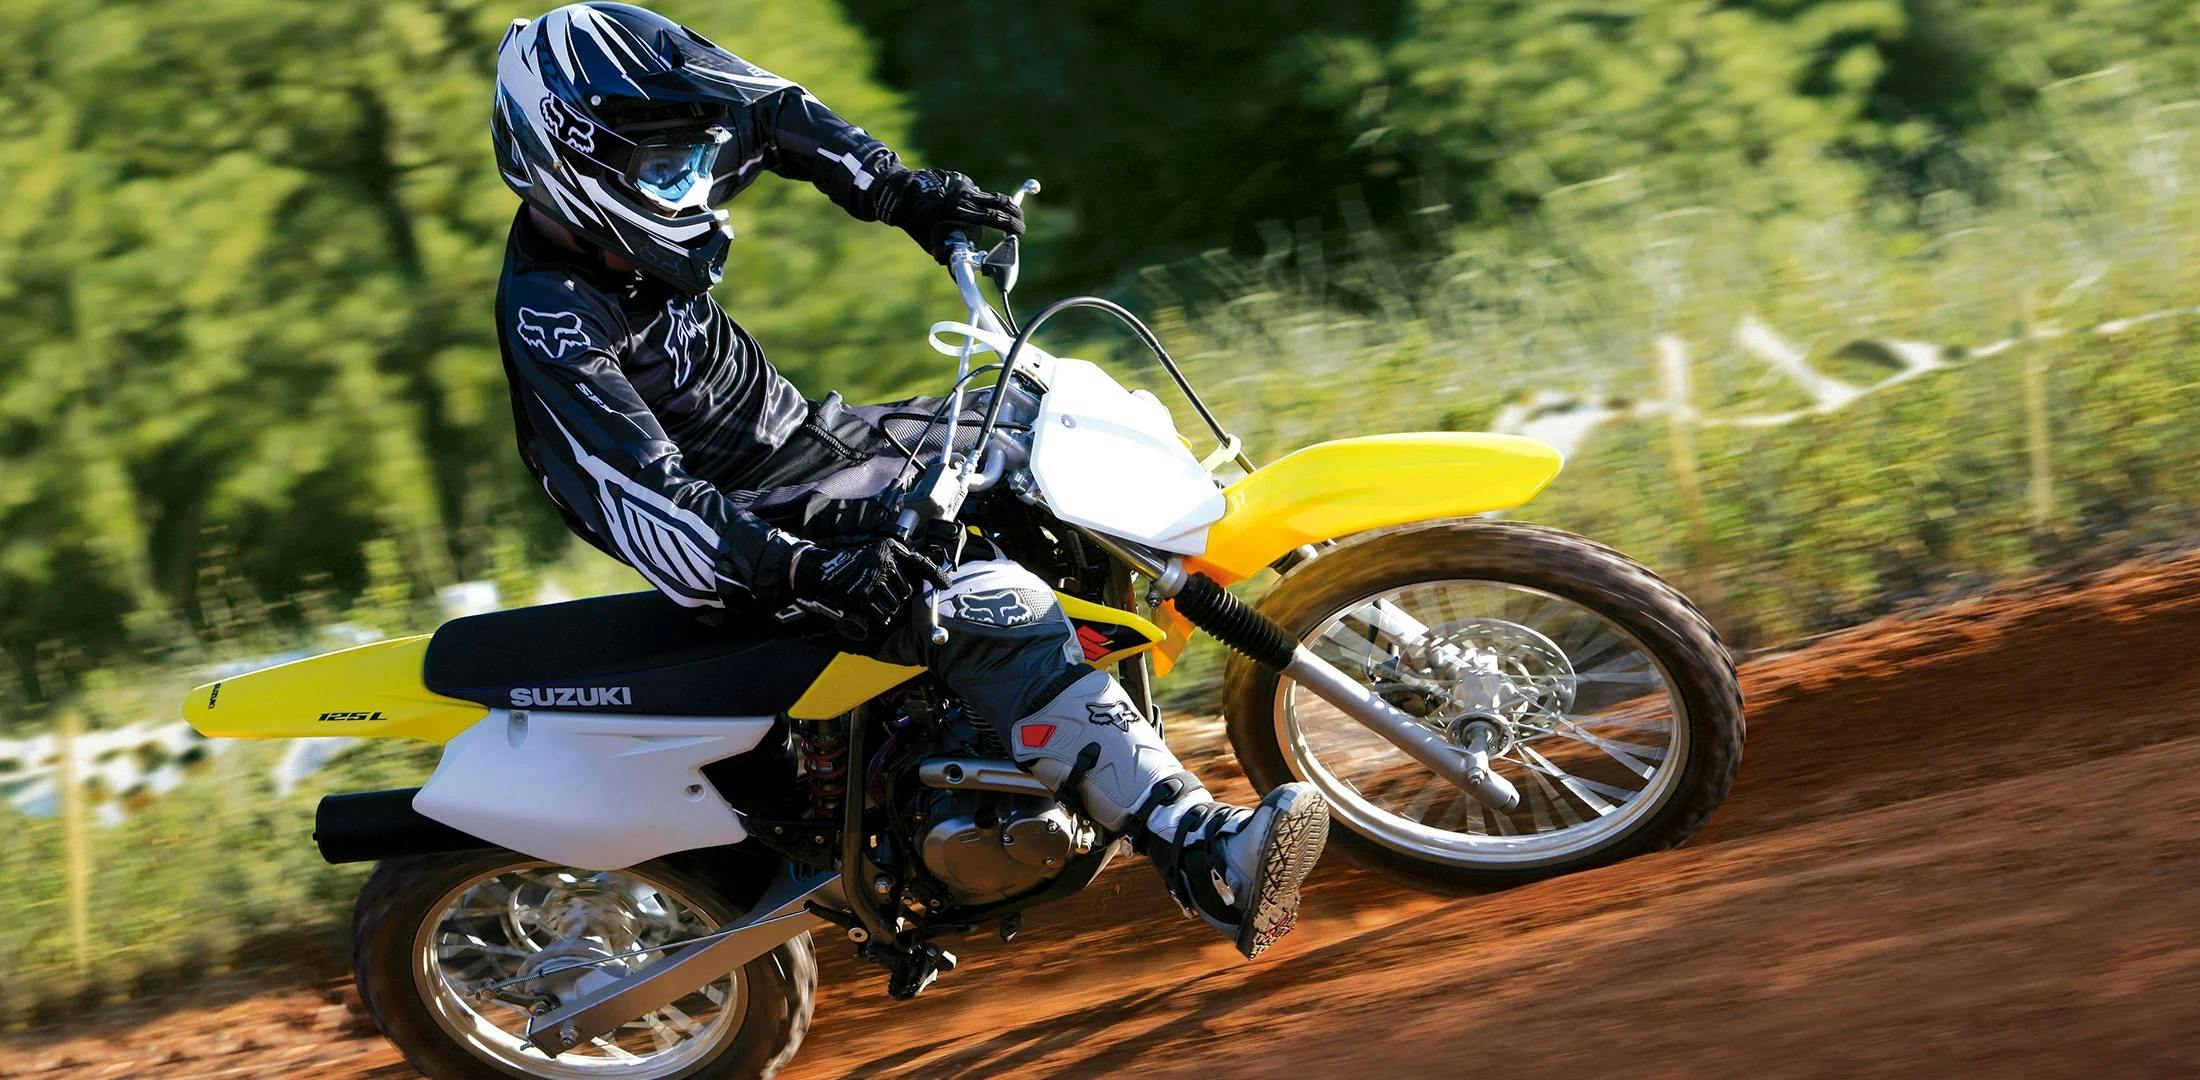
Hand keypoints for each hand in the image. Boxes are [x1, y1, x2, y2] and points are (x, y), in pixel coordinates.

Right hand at [783, 536, 949, 640]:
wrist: (821, 569)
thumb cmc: (850, 564)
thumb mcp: (875, 553)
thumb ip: (895, 562)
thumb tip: (918, 580)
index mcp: (891, 549)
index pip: (920, 563)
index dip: (935, 575)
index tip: (945, 585)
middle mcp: (885, 560)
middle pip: (907, 590)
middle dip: (899, 600)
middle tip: (884, 599)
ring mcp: (874, 577)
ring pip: (895, 603)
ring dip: (888, 610)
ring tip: (875, 604)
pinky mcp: (863, 593)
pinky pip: (881, 612)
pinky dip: (879, 617)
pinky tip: (871, 612)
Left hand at [875, 169, 1023, 261]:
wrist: (899, 193)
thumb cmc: (914, 222)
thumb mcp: (930, 243)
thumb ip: (950, 254)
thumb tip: (964, 274)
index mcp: (958, 210)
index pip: (993, 216)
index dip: (1010, 224)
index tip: (1020, 230)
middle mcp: (963, 194)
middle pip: (998, 202)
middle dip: (1013, 213)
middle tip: (1020, 222)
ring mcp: (962, 183)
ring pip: (985, 198)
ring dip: (990, 209)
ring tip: (980, 218)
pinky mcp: (959, 178)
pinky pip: (972, 193)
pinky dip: (971, 203)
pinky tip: (955, 208)